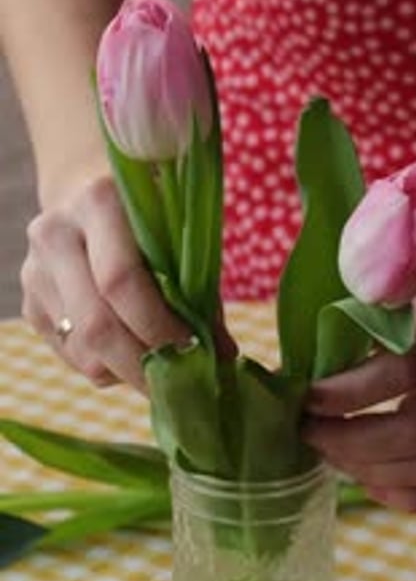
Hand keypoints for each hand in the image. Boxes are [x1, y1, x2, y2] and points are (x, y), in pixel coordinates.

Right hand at [21, 175, 191, 392]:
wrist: (84, 194)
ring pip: (83, 350)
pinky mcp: (30, 305)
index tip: (195, 353)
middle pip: (96, 324)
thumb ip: (197, 287)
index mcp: (97, 202)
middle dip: (144, 365)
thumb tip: (220, 355)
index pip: (121, 281)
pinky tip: (133, 355)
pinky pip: (72, 356)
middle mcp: (55, 234)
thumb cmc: (150, 216)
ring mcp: (35, 272)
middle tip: (181, 385)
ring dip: (129, 372)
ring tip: (163, 372)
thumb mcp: (178, 232)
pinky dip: (109, 368)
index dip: (159, 327)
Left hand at [303, 198, 415, 512]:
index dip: (347, 392)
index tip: (306, 396)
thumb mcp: (414, 274)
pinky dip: (410, 495)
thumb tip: (312, 360)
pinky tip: (372, 481)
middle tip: (307, 431)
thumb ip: (372, 311)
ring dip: (371, 470)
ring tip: (330, 453)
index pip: (405, 368)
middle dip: (349, 441)